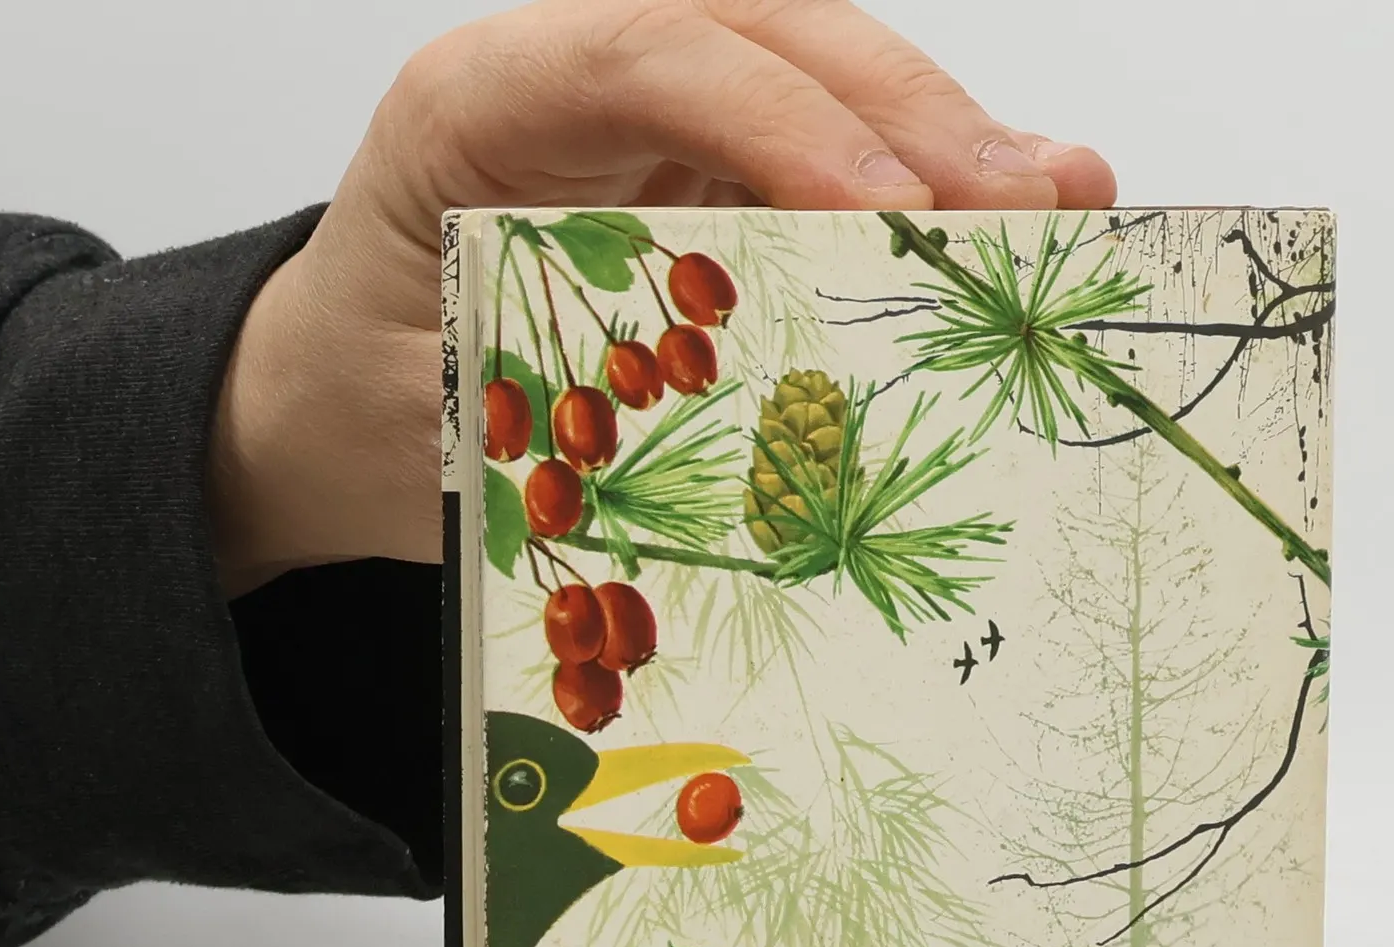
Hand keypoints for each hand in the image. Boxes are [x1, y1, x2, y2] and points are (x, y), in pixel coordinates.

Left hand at [209, 0, 1116, 594]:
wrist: (336, 404)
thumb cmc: (371, 409)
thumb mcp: (434, 430)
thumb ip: (566, 419)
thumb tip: (744, 457)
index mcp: (475, 108)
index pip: (641, 52)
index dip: (777, 116)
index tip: (883, 203)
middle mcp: (575, 83)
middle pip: (762, 33)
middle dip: (904, 112)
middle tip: (1029, 201)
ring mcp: (654, 119)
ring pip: (817, 72)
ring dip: (942, 136)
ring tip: (1058, 201)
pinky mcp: (708, 171)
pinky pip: (825, 151)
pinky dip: (918, 187)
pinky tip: (1006, 218)